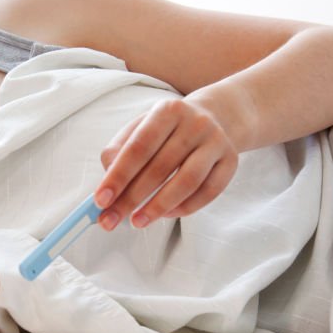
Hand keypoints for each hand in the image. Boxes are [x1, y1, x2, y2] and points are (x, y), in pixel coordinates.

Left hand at [94, 95, 238, 229]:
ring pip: (187, 182)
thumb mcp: (142, 127)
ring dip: (159, 207)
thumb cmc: (170, 128)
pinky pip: (208, 192)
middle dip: (131, 198)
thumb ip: (120, 150)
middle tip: (111, 220)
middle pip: (160, 168)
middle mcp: (195, 123)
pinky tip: (166, 214)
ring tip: (137, 221)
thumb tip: (108, 180)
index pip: (138, 147)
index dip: (118, 176)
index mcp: (167, 110)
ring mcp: (216, 142)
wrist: (218, 116)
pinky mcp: (231, 161)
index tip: (101, 200)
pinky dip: (185, 207)